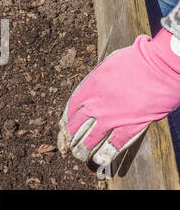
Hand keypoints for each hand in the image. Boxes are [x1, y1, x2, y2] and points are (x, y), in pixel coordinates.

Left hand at [58, 28, 179, 165]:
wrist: (157, 67)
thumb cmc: (134, 60)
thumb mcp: (106, 66)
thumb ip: (97, 80)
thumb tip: (93, 87)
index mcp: (87, 89)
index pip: (69, 111)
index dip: (65, 122)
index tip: (64, 127)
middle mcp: (94, 106)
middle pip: (74, 128)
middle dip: (68, 139)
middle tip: (67, 145)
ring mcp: (110, 119)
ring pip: (88, 141)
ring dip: (82, 151)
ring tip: (80, 156)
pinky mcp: (128, 128)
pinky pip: (111, 147)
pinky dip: (103, 156)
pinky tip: (99, 161)